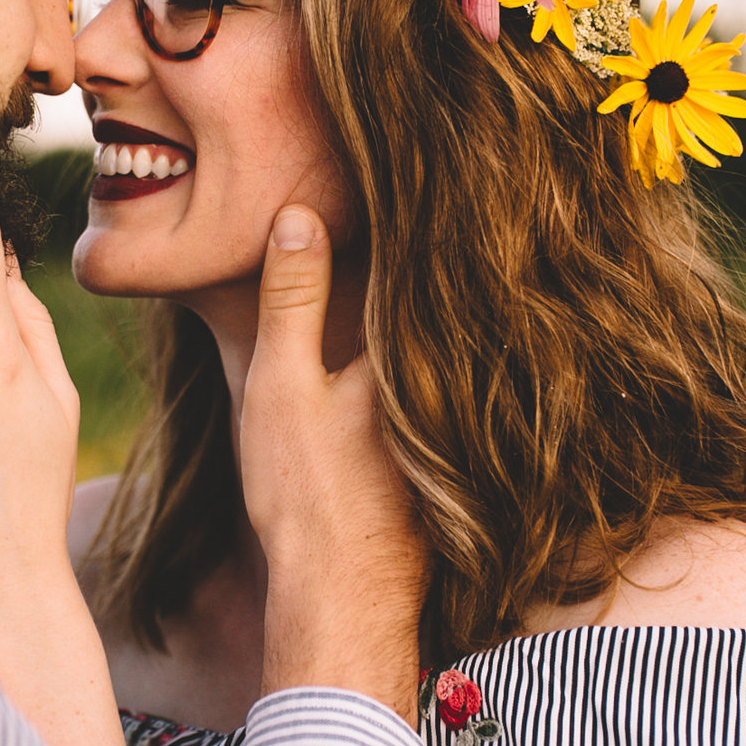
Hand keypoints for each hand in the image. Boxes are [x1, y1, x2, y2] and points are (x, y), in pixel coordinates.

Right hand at [238, 206, 426, 719]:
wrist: (343, 604)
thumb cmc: (307, 497)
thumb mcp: (280, 384)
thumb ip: (292, 299)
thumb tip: (302, 213)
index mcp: (410, 349)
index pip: (426, 255)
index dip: (427, 198)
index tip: (431, 141)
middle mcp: (448, 379)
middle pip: (453, 291)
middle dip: (455, 236)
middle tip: (464, 167)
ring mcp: (456, 419)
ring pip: (453, 337)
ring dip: (452, 289)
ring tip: (454, 225)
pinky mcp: (451, 452)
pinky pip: (449, 378)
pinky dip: (444, 345)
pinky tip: (425, 327)